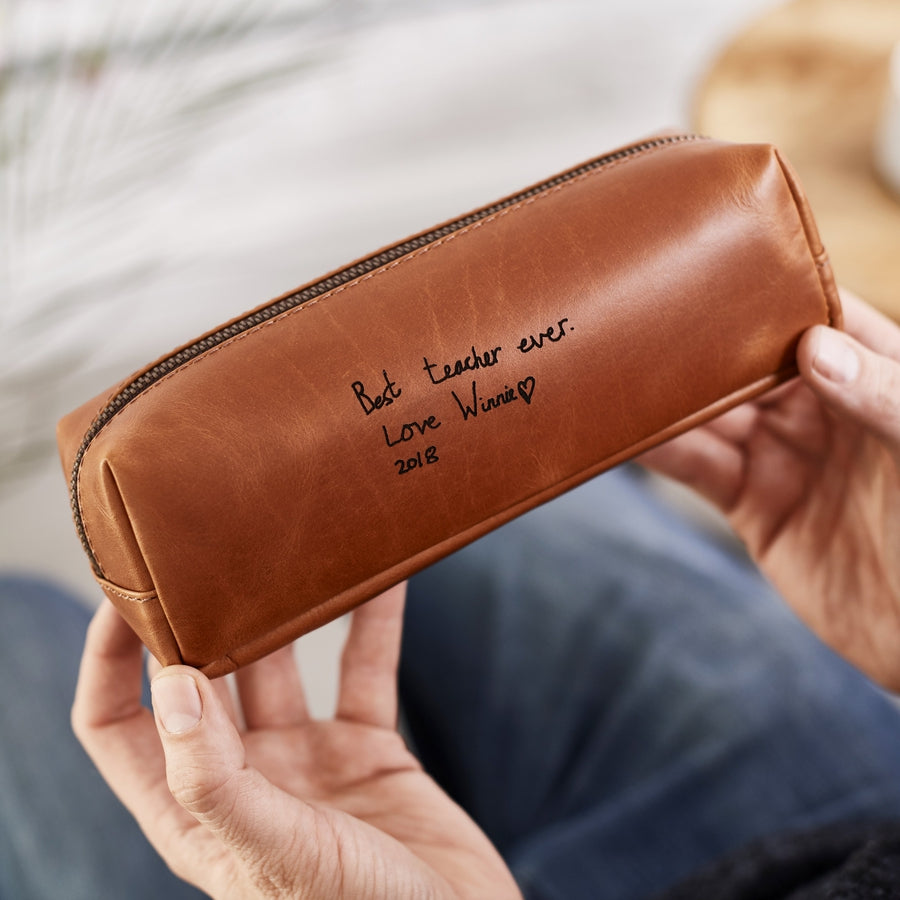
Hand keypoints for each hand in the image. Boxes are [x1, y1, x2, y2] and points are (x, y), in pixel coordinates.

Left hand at [72, 585, 521, 899]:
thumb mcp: (277, 853)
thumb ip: (218, 779)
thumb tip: (171, 687)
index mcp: (196, 812)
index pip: (119, 726)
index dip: (108, 662)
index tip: (127, 595)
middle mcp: (244, 778)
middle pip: (203, 678)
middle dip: (203, 617)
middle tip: (213, 549)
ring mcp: (306, 762)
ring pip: (285, 664)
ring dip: (289, 611)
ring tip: (291, 550)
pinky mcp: (367, 749)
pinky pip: (367, 671)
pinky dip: (374, 624)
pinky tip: (384, 578)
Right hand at [642, 290, 899, 689]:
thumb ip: (885, 395)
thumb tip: (813, 348)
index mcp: (873, 375)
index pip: (811, 314)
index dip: (764, 287)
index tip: (708, 260)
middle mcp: (821, 408)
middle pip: (745, 360)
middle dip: (698, 339)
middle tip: (637, 311)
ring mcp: (782, 457)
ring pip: (711, 412)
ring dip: (666, 393)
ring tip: (613, 364)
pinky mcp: (752, 506)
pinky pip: (698, 468)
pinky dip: (660, 450)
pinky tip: (624, 430)